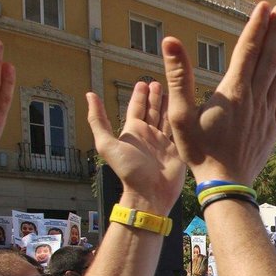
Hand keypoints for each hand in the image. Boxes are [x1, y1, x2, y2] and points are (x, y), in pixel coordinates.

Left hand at [86, 80, 184, 214]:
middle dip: (155, 97)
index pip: (137, 107)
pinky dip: (182, 119)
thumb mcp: (107, 144)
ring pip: (167, 118)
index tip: (143, 82)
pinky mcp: (177, 149)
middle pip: (152, 110)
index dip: (140, 95)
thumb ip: (98, 120)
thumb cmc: (128, 170)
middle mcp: (149, 134)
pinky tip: (186, 110)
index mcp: (133, 131)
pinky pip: (180, 130)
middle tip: (158, 82)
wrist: (150, 192)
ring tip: (173, 92)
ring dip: (168, 105)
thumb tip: (90, 95)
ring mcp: (163, 142)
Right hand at [163, 1, 275, 185]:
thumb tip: (171, 42)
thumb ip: (178, 76)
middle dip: (275, 31)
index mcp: (232, 92)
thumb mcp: (180, 115)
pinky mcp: (272, 126)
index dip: (257, 26)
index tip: (264, 7)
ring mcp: (266, 112)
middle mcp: (254, 98)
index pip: (247, 50)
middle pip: (268, 57)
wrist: (225, 184)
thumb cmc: (199, 152)